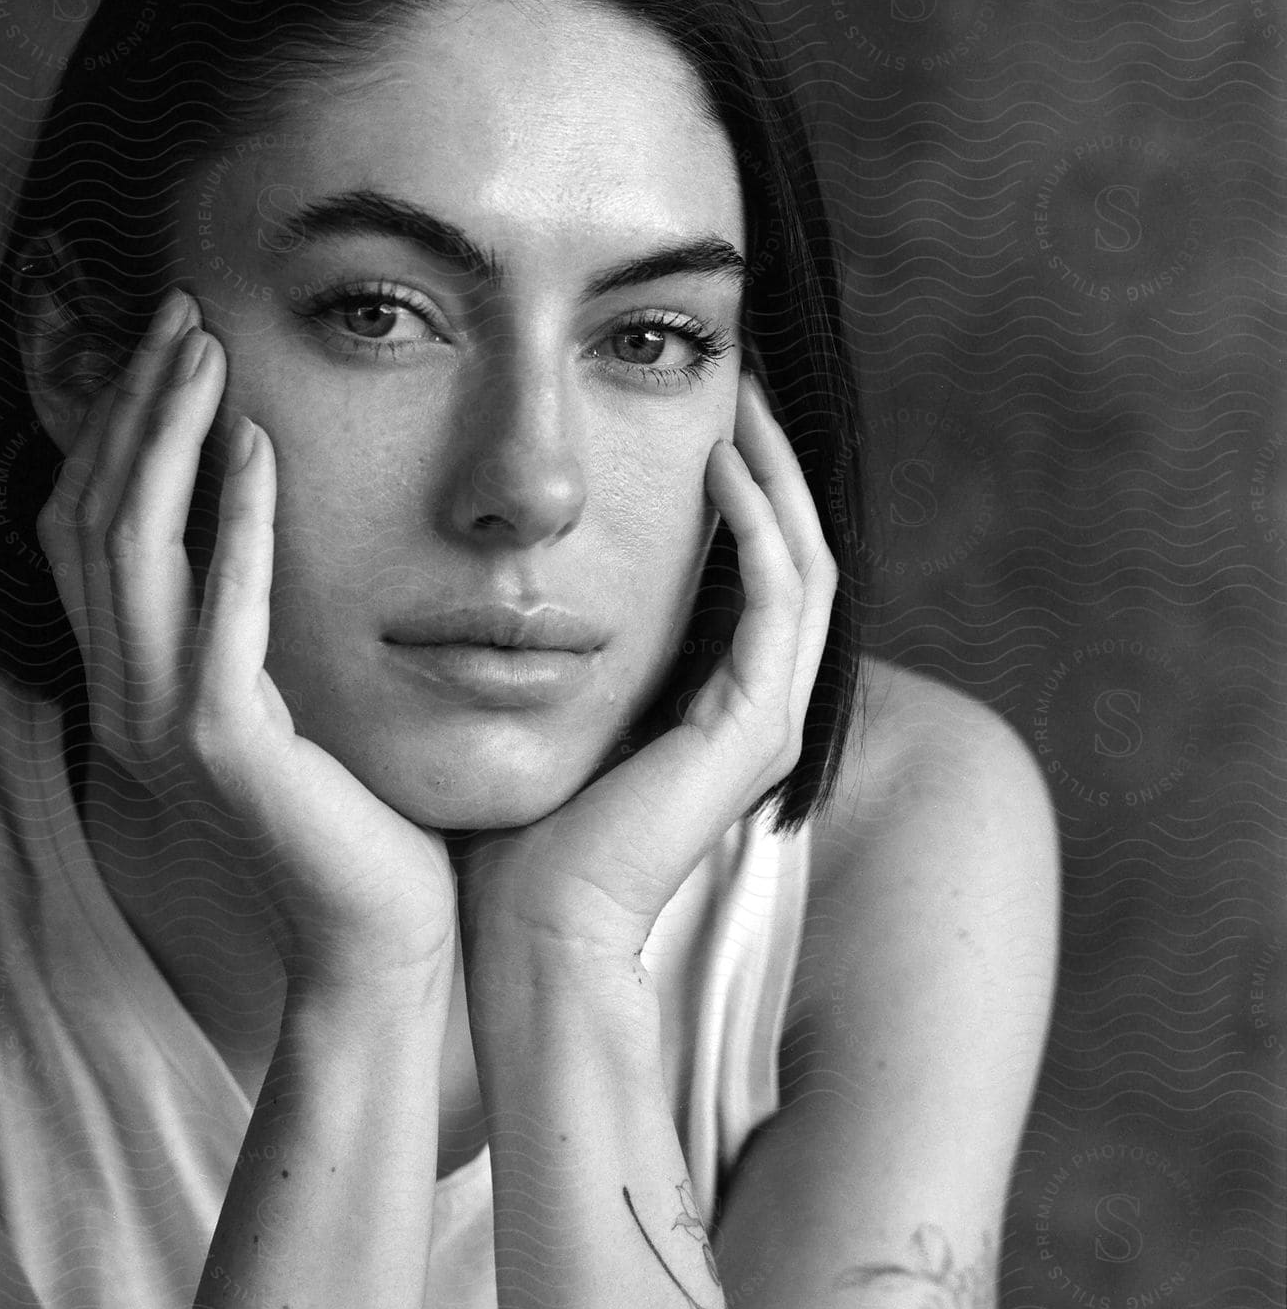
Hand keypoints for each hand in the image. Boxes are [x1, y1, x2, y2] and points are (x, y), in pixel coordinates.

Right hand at [36, 287, 459, 997]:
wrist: (371, 933)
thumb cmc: (346, 814)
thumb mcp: (279, 700)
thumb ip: (242, 620)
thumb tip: (249, 513)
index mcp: (128, 685)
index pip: (85, 532)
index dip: (112, 433)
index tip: (167, 350)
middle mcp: (121, 698)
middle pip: (91, 518)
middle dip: (134, 408)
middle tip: (182, 316)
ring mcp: (159, 724)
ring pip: (129, 547)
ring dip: (169, 437)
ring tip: (209, 352)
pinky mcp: (219, 744)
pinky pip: (216, 609)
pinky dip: (235, 520)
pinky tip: (260, 446)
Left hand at [452, 372, 836, 969]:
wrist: (532, 931)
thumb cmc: (517, 835)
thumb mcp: (539, 709)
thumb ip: (550, 648)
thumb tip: (502, 576)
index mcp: (714, 704)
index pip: (755, 568)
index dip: (738, 485)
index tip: (696, 411)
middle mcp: (757, 707)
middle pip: (796, 550)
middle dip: (769, 459)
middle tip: (738, 378)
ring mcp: (767, 718)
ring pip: (806, 560)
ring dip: (775, 473)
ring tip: (739, 396)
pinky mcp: (754, 727)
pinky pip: (781, 597)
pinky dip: (758, 524)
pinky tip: (717, 464)